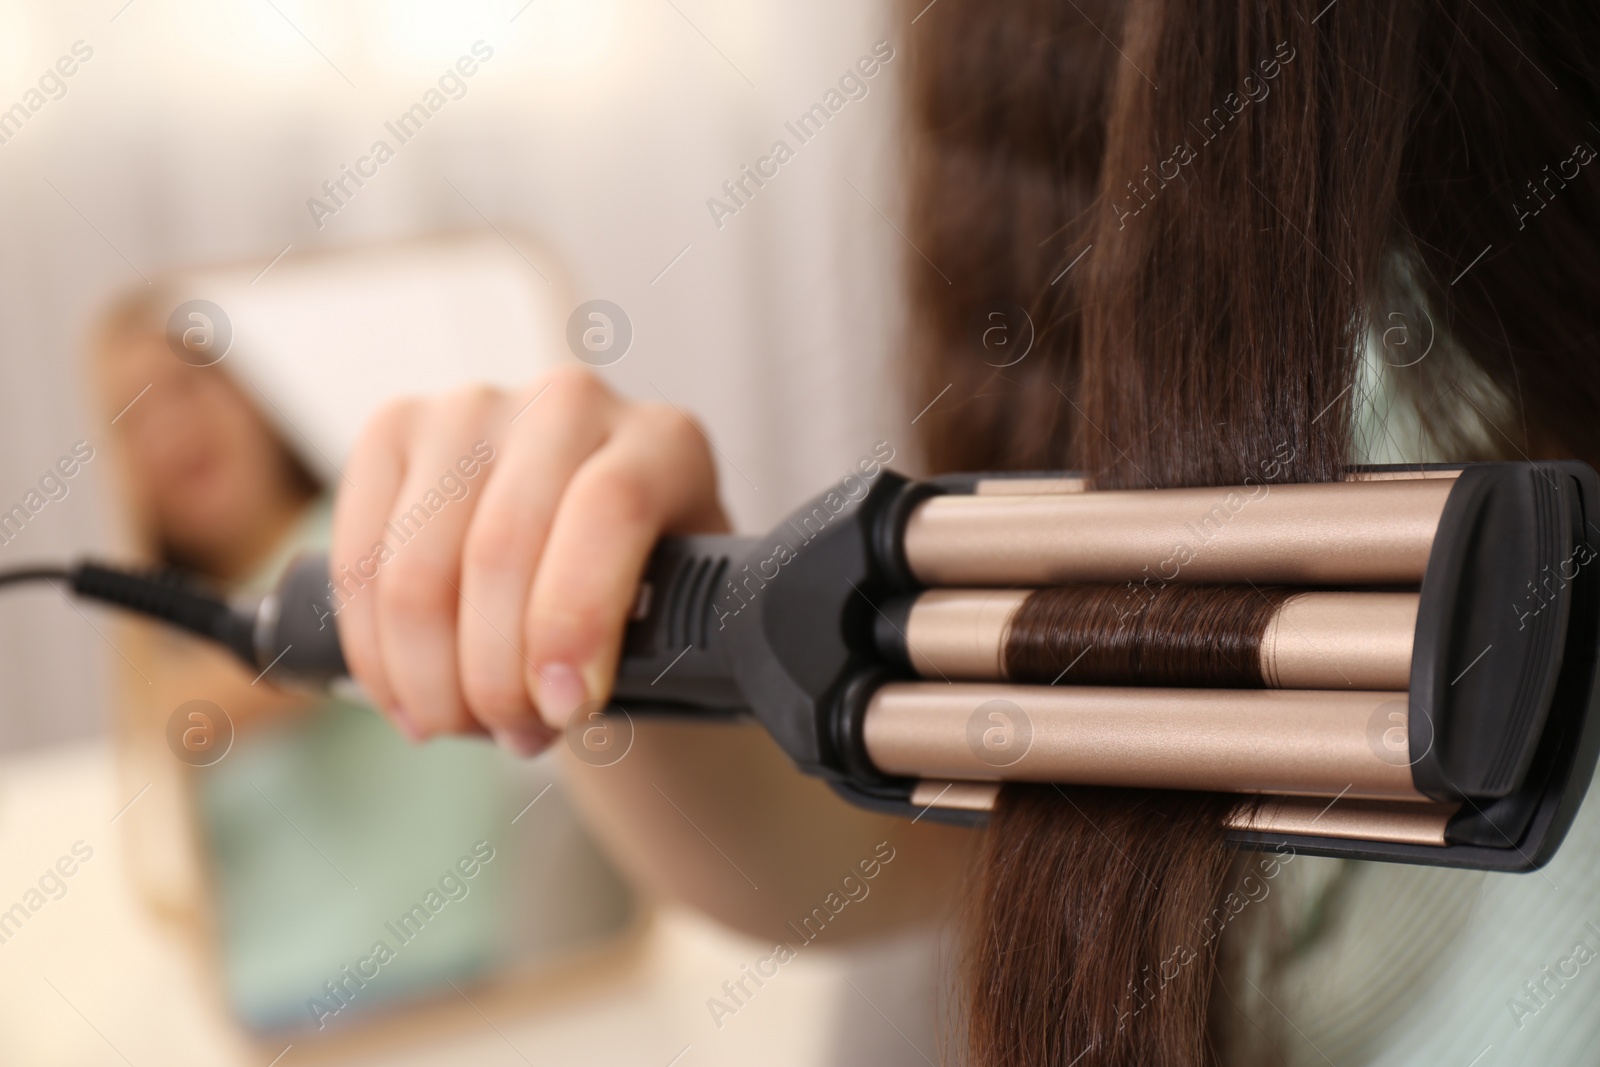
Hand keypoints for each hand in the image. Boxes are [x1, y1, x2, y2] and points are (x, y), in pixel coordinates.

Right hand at [330, 367, 728, 754]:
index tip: (564, 708)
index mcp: (663, 443)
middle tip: (513, 735)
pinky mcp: (394, 429)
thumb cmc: (642, 600)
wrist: (585, 564)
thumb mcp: (675, 623)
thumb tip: (570, 696)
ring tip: (464, 723)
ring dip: (430, 677)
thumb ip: (652, 645)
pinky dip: (375, 651)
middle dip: (495, 675)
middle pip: (501, 548)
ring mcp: (473, 408)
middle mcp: (568, 403)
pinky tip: (407, 697)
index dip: (574, 622)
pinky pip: (357, 560)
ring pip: (417, 568)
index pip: (608, 512)